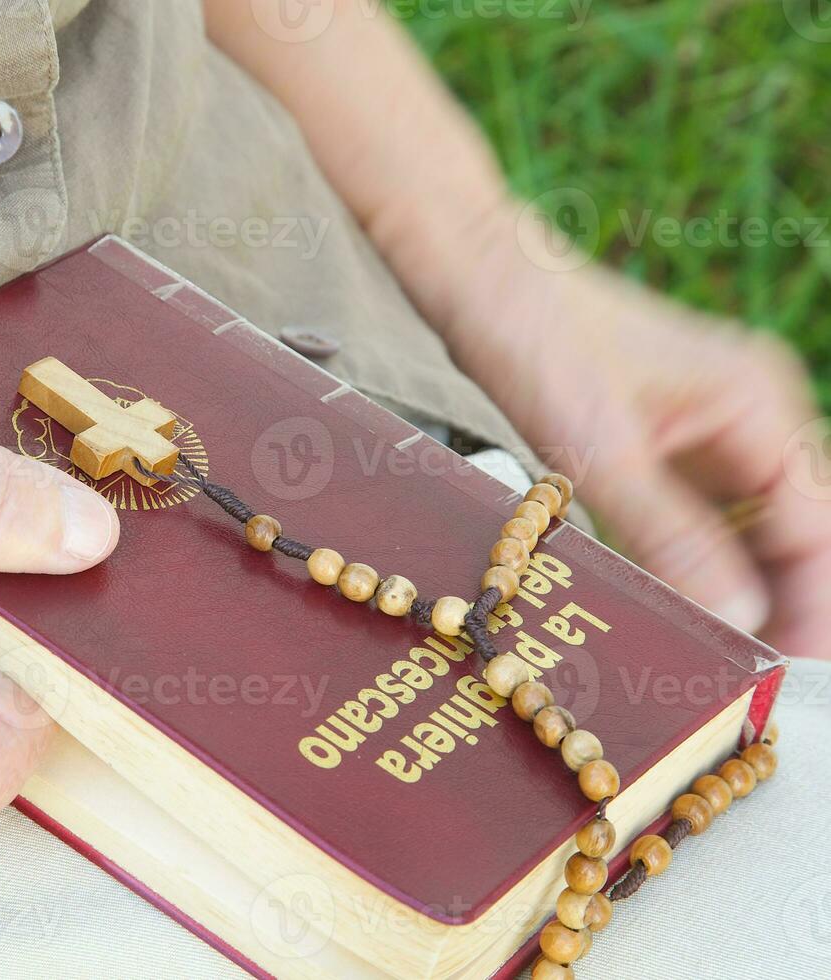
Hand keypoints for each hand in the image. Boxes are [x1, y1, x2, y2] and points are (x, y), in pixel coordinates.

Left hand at [448, 221, 830, 658]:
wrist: (477, 278)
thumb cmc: (538, 340)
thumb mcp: (601, 450)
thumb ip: (671, 534)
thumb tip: (740, 618)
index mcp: (759, 408)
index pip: (815, 532)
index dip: (813, 610)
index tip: (793, 677)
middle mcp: (748, 417)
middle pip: (788, 535)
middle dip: (778, 608)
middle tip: (751, 686)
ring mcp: (704, 427)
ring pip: (740, 531)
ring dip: (731, 592)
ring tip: (714, 665)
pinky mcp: (657, 439)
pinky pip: (691, 516)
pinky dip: (685, 563)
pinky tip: (669, 611)